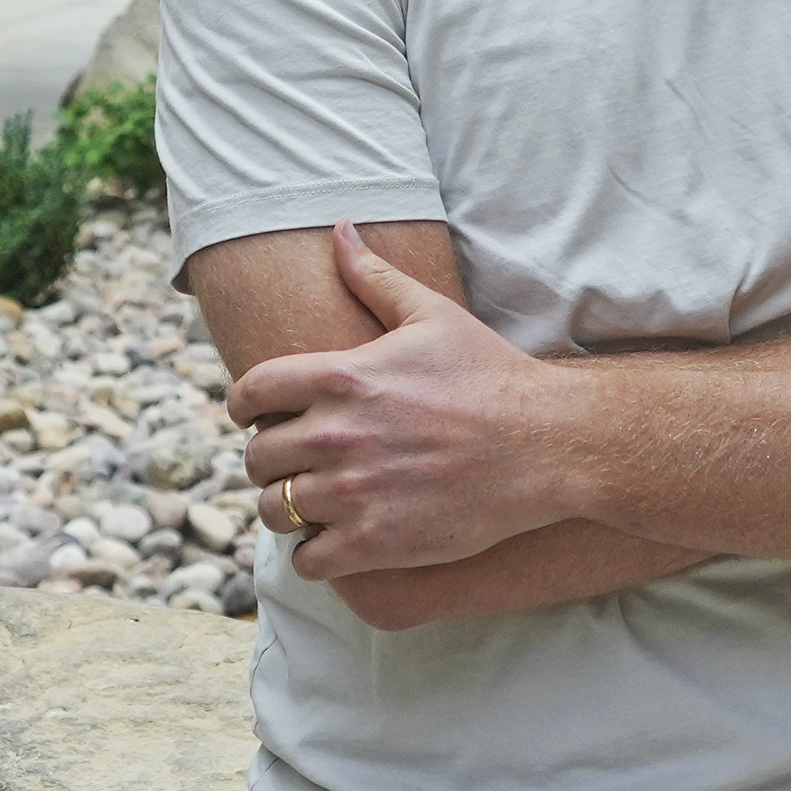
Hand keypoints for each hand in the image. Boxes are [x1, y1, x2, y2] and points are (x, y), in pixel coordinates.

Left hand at [230, 221, 578, 578]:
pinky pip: (308, 561)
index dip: (244, 408)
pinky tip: (333, 544)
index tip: (257, 417)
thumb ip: (374, 276)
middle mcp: (336, 435)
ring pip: (274, 511)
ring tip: (311, 505)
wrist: (546, 443)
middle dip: (269, 460)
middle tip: (295, 464)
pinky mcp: (376, 542)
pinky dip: (313, 556)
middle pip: (256, 457)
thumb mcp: (431, 314)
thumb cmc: (489, 375)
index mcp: (340, 376)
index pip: (249, 393)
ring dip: (286, 509)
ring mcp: (353, 493)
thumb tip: (339, 229)